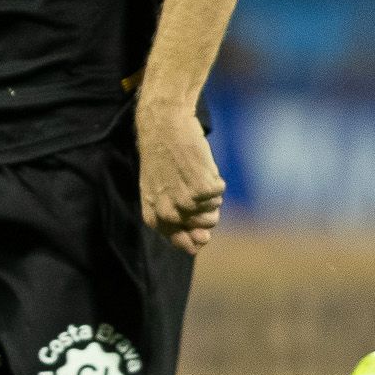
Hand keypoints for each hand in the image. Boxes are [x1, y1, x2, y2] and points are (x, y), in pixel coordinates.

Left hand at [136, 100, 223, 254]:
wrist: (164, 129)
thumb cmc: (163, 159)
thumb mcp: (160, 193)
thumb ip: (178, 220)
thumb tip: (200, 245)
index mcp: (155, 218)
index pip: (182, 242)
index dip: (194, 230)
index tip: (191, 210)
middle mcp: (169, 215)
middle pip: (204, 228)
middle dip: (205, 209)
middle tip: (192, 186)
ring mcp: (187, 203)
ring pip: (214, 211)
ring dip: (210, 194)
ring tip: (194, 174)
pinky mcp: (203, 189)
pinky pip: (219, 194)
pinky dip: (215, 180)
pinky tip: (199, 167)